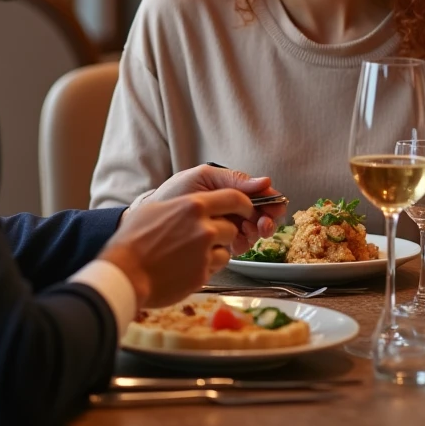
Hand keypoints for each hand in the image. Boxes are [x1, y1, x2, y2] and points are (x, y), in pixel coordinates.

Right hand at [100, 189, 255, 306]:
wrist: (124, 273)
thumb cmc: (133, 240)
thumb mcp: (156, 209)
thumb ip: (183, 206)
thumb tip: (198, 203)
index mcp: (193, 206)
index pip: (235, 198)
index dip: (245, 204)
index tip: (246, 209)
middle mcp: (204, 227)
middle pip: (232, 227)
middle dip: (225, 232)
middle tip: (208, 237)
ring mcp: (205, 252)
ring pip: (227, 249)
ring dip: (217, 250)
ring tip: (193, 253)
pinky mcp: (203, 275)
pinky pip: (216, 268)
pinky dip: (207, 267)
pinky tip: (188, 267)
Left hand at [139, 164, 283, 254]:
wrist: (149, 222)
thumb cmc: (173, 194)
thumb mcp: (201, 180)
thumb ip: (232, 181)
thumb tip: (265, 181)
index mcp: (227, 188)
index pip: (260, 194)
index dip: (271, 201)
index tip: (275, 210)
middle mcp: (230, 207)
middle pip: (261, 214)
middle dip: (265, 220)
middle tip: (261, 227)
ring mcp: (226, 226)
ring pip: (253, 231)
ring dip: (253, 233)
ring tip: (243, 234)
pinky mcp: (219, 244)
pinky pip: (239, 245)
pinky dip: (240, 245)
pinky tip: (232, 244)